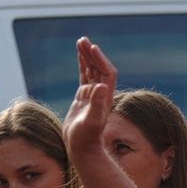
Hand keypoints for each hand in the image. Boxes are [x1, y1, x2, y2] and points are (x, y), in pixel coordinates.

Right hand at [64, 37, 116, 157]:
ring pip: (91, 70)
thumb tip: (100, 87)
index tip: (92, 48)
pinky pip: (84, 77)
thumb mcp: (91, 121)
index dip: (100, 60)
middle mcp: (101, 94)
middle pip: (99, 68)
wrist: (82, 147)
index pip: (106, 73)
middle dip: (92, 54)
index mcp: (105, 97)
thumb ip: (96, 104)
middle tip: (83, 40)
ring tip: (81, 42)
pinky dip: (82, 65)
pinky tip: (80, 56)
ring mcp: (93, 95)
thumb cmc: (86, 137)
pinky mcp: (84, 98)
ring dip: (87, 56)